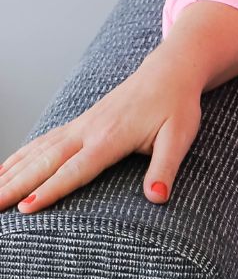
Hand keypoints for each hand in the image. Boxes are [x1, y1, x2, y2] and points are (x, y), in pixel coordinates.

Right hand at [0, 48, 204, 213]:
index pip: (76, 168)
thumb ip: (166, 167)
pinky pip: (43, 141)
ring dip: (11, 172)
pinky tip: (4, 170)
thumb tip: (158, 198)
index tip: (26, 208)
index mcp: (112, 136)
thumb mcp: (180, 135)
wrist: (170, 70)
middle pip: (46, 161)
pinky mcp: (80, 124)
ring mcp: (81, 125)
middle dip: (16, 185)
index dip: (51, 189)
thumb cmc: (177, 105)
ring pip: (38, 150)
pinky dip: (20, 156)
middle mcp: (89, 130)